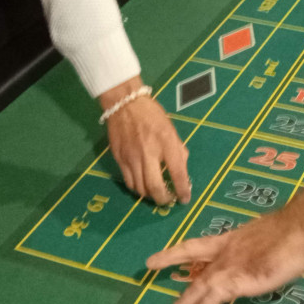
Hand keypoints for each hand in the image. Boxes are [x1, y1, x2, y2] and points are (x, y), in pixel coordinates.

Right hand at [100, 77, 191, 203]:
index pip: (177, 173)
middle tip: (169, 200)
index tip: (185, 199)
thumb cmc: (152, 114)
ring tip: (156, 194)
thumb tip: (181, 171)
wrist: (125, 104)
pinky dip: (137, 189)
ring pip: (140, 189)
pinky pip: (128, 182)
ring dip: (150, 195)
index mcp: (165, 143)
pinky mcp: (119, 159)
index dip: (183, 190)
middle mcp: (148, 153)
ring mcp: (131, 158)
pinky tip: (143, 185)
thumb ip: (178, 150)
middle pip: (155, 188)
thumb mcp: (171, 129)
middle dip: (164, 200)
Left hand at [146, 177, 303, 303]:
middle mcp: (224, 253)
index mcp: (230, 241)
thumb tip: (255, 257)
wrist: (300, 227)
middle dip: (171, 277)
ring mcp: (229, 267)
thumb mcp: (267, 240)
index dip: (173, 254)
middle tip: (147, 278)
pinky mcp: (237, 281)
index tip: (153, 260)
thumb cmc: (291, 231)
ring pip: (197, 290)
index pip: (194, 246)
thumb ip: (255, 250)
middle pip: (191, 269)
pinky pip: (212, 300)